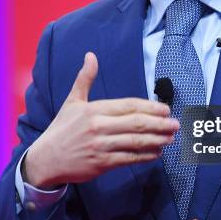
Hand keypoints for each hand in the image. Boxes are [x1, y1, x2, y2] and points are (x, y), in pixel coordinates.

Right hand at [24, 52, 178, 187]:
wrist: (45, 160)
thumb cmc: (61, 129)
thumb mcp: (72, 102)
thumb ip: (85, 79)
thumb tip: (90, 55)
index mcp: (94, 110)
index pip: (129, 106)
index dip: (150, 107)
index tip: (166, 109)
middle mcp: (99, 127)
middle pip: (136, 124)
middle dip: (160, 124)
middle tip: (176, 124)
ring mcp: (101, 146)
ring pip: (135, 142)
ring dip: (157, 140)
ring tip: (171, 137)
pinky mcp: (102, 164)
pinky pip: (129, 158)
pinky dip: (145, 156)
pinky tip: (156, 152)